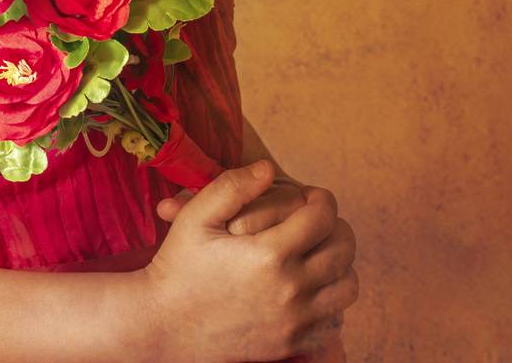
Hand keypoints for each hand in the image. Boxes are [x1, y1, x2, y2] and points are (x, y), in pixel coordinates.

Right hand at [138, 159, 359, 362]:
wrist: (164, 325)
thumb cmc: (178, 266)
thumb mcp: (196, 216)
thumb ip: (233, 186)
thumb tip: (268, 168)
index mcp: (269, 254)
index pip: (324, 217)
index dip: (322, 198)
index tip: (309, 195)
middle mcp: (290, 290)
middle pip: (343, 249)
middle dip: (335, 226)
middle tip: (316, 219)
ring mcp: (294, 322)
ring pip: (347, 286)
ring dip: (338, 263)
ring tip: (315, 251)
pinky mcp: (291, 343)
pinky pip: (334, 321)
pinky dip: (331, 301)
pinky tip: (309, 286)